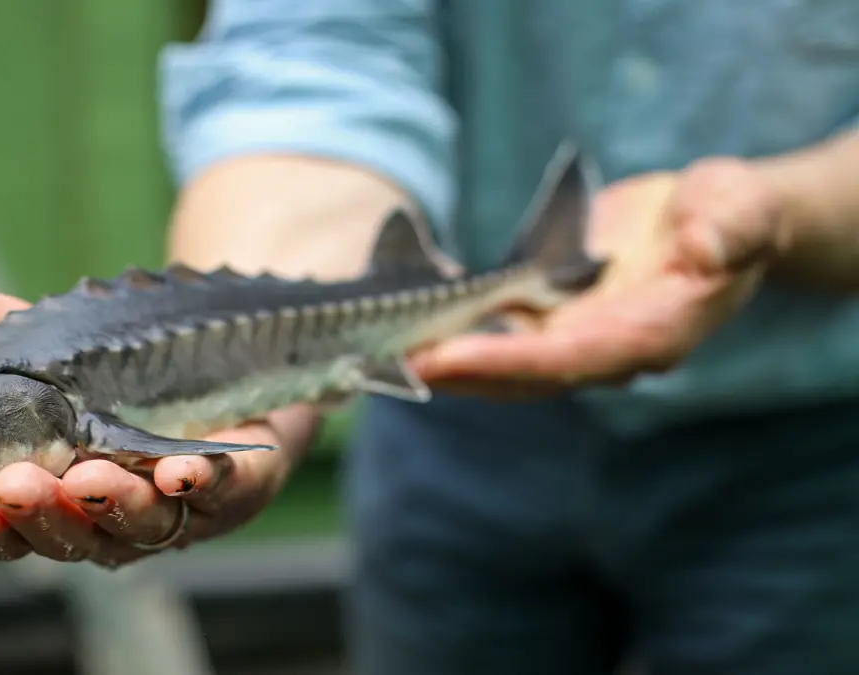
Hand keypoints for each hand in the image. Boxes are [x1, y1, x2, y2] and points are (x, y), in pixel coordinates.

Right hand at [0, 291, 316, 565]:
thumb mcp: (58, 348)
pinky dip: (203, 481)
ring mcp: (182, 509)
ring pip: (146, 523)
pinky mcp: (243, 487)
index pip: (12, 528)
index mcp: (59, 499)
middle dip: (41, 514)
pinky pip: (225, 493)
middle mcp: (117, 518)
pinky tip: (180, 469)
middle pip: (74, 536)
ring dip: (115, 502)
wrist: (229, 348)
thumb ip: (6, 335)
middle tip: (14, 486)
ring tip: (87, 476)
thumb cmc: (127, 369)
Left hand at [410, 156, 789, 396]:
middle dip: (455, 370)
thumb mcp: (741, 207)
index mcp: (651, 333)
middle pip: (521, 374)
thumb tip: (705, 250)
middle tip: (387, 361)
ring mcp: (576, 342)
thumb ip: (728, 229)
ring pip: (501, 365)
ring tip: (379, 352)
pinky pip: (497, 338)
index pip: (571, 358)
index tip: (446, 355)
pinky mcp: (553, 325)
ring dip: (443, 360)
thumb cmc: (731, 214)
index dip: (507, 361)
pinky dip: (453, 334)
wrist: (712, 224)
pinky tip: (402, 323)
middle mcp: (606, 351)